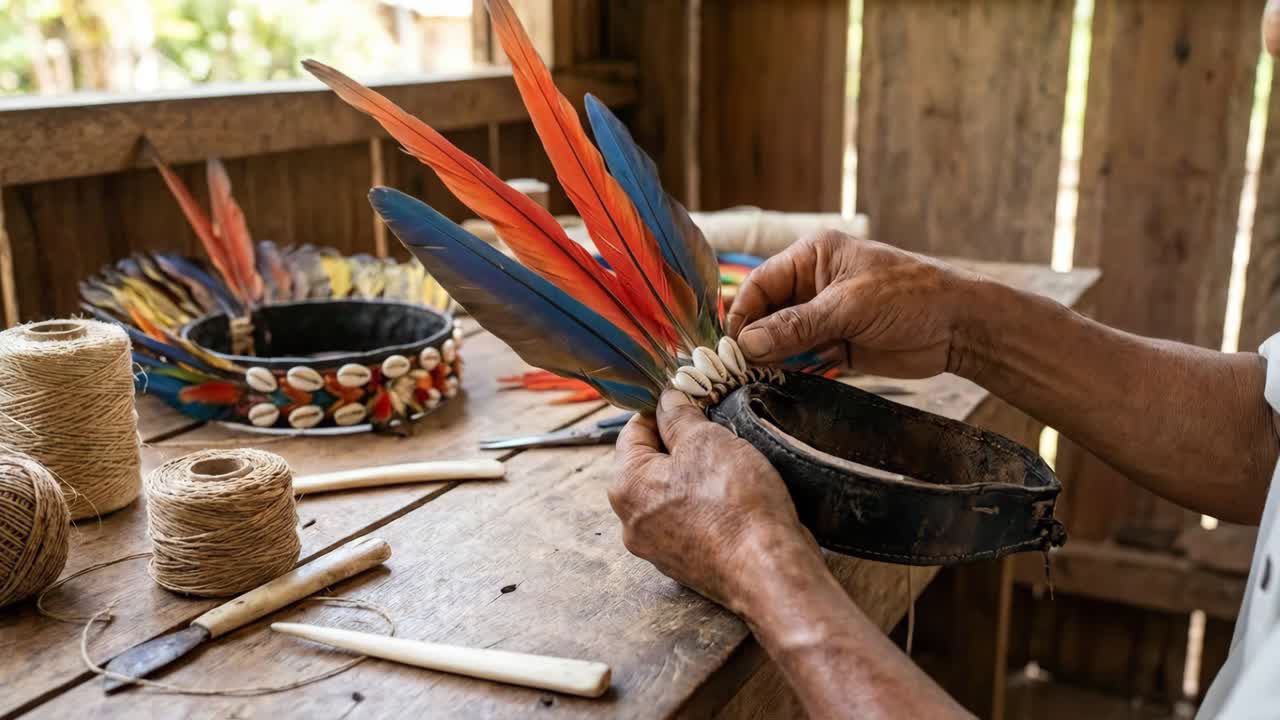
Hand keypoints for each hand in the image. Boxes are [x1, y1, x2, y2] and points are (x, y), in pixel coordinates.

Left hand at [609, 391, 818, 609]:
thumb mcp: (707, 440)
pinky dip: (706, 505)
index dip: (661, 411)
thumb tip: (668, 400)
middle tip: (715, 432)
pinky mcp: (685, 563)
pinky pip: (689, 521)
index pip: (632, 431)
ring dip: (696, 475)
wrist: (769, 570)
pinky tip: (733, 498)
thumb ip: (679, 416)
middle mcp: (632, 522)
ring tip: (729, 465)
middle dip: (681, 444)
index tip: (688, 401)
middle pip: (650, 464)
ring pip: (671, 493)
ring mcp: (658, 548)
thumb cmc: (735, 505)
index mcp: (626, 487)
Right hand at [725, 231, 983, 378]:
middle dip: (751, 340)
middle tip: (736, 369)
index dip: (742, 314)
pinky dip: (789, 370)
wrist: (959, 327)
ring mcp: (822, 316)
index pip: (761, 284)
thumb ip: (796, 326)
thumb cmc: (910, 297)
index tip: (729, 346)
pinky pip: (800, 357)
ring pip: (779, 338)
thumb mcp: (848, 307)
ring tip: (752, 379)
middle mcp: (811, 284)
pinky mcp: (835, 344)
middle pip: (765, 313)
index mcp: (812, 257)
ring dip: (768, 358)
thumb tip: (746, 344)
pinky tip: (777, 383)